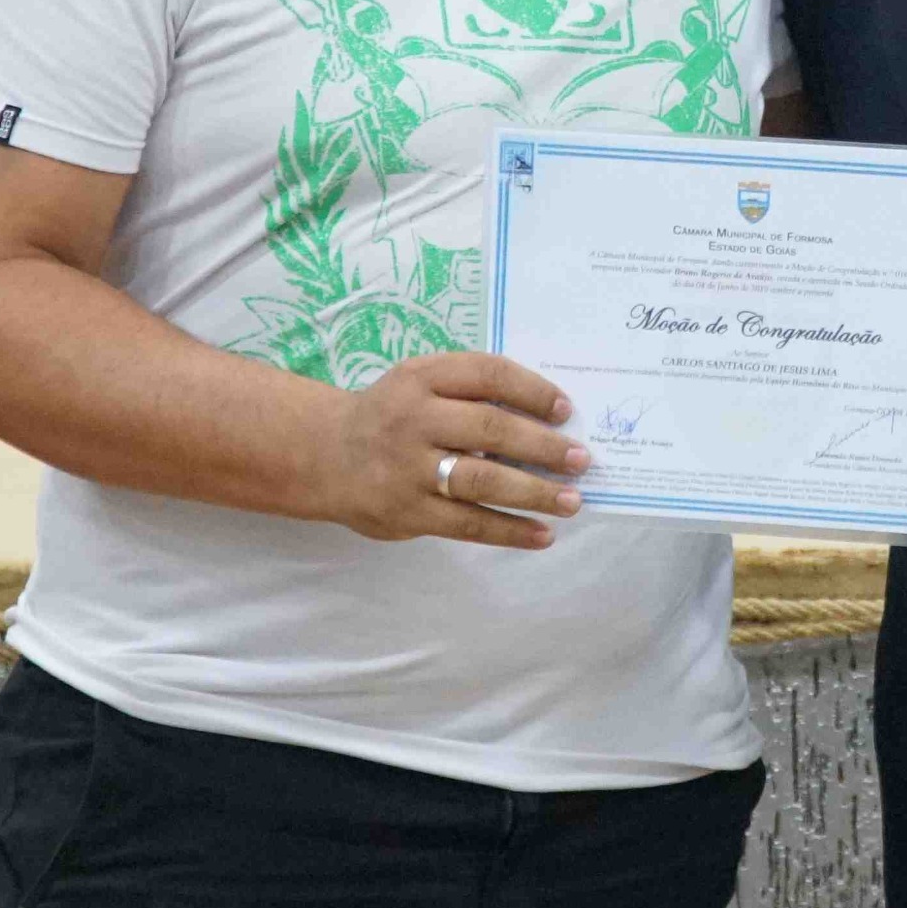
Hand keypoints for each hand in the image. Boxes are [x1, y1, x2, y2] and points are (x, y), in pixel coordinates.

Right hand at [320, 351, 587, 548]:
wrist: (326, 455)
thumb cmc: (392, 415)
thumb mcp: (419, 383)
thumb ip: (469, 390)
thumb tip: (547, 417)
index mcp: (421, 378)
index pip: (487, 374)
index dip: (531, 390)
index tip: (565, 410)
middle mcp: (414, 419)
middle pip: (490, 429)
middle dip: (543, 446)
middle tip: (580, 460)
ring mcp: (409, 469)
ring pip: (482, 481)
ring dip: (534, 492)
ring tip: (571, 500)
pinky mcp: (407, 512)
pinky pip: (467, 524)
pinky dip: (509, 531)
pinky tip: (541, 534)